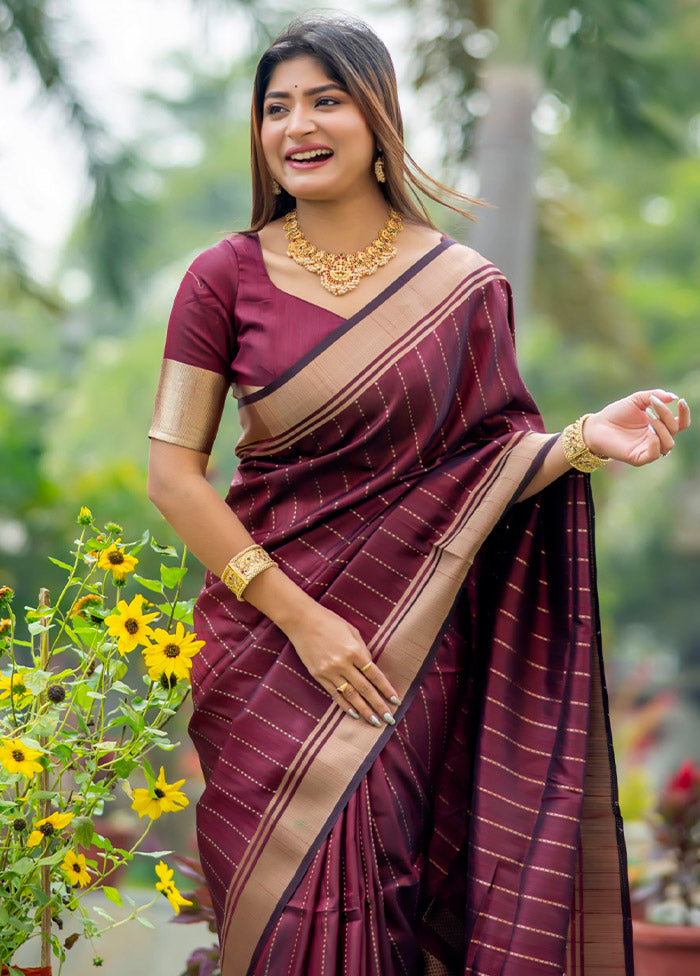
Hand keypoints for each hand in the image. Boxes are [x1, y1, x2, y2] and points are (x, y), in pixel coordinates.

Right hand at [284, 603, 400, 727]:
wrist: (302, 621)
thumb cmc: (330, 622)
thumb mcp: (352, 631)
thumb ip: (363, 650)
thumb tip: (370, 668)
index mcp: (353, 650)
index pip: (374, 675)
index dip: (386, 689)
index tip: (395, 701)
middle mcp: (342, 663)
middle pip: (364, 689)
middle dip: (378, 705)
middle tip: (389, 719)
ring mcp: (329, 671)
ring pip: (350, 695)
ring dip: (364, 710)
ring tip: (374, 722)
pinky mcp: (318, 675)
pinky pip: (334, 694)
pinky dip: (345, 705)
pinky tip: (354, 714)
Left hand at [584, 389, 690, 465]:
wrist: (597, 426)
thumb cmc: (616, 413)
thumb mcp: (636, 400)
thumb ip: (654, 396)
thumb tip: (673, 396)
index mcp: (659, 426)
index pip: (680, 424)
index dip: (684, 414)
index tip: (681, 401)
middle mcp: (657, 439)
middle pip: (674, 431)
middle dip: (666, 415)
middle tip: (653, 404)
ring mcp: (648, 449)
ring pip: (668, 444)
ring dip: (662, 429)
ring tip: (649, 416)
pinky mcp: (638, 458)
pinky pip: (655, 454)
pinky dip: (656, 443)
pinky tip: (650, 431)